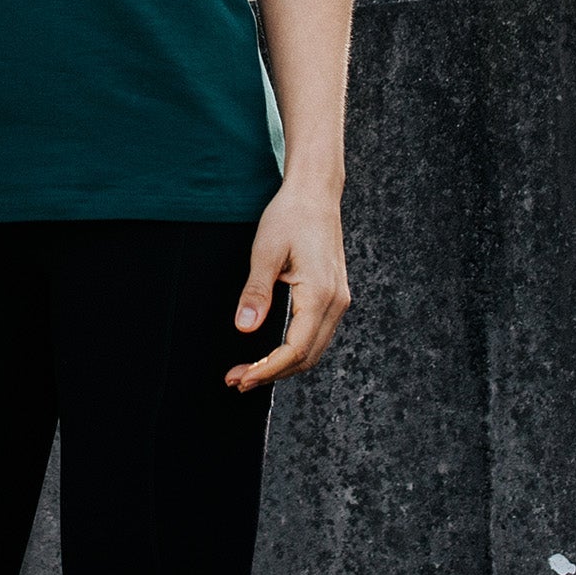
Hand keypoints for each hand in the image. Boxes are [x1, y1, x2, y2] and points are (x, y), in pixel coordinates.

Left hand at [225, 180, 350, 390]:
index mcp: (320, 295)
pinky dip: (294, 350)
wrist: (315, 193)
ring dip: (283, 365)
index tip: (240, 378)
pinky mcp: (334, 296)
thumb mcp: (265, 251)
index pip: (294, 350)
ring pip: (313, 349)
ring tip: (249, 372)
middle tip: (236, 381)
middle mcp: (336, 303)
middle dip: (272, 374)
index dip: (267, 369)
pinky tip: (272, 354)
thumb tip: (244, 329)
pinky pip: (316, 334)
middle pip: (306, 357)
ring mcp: (338, 301)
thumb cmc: (289, 216)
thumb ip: (256, 291)